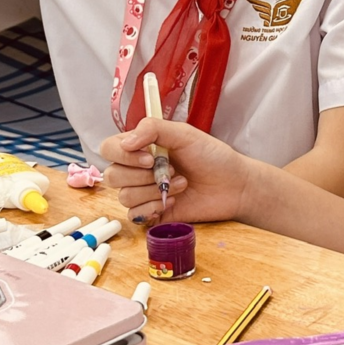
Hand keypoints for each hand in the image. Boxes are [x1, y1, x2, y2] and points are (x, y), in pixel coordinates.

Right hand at [101, 116, 253, 223]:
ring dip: (153, 192)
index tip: (149, 157)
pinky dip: (151, 209)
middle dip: (142, 176)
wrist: (233, 186)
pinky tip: (171, 203)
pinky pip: (134, 216)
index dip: (123, 155)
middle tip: (172, 171)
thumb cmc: (212, 156)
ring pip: (124, 197)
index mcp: (141, 147)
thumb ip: (152, 128)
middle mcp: (137, 169)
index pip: (109, 148)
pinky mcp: (152, 213)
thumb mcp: (184, 133)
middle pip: (112, 175)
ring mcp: (144, 192)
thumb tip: (126, 142)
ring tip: (180, 185)